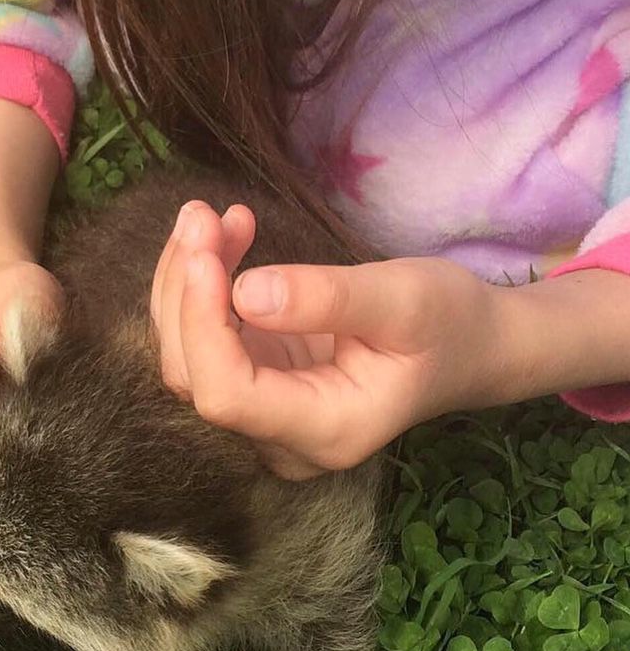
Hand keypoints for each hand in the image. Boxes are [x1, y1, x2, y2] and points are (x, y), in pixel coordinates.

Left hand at [152, 201, 499, 476]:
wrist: (465, 346)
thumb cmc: (448, 323)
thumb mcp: (405, 299)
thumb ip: (328, 299)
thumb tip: (245, 292)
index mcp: (326, 429)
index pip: (228, 396)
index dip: (201, 326)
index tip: (203, 252)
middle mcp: (283, 437)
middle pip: (195, 377)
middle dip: (186, 292)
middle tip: (203, 213)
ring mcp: (264, 414)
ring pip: (188, 358)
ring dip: (186, 282)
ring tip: (211, 216)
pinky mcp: (257, 381)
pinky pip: (205, 341)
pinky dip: (201, 287)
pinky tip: (221, 237)